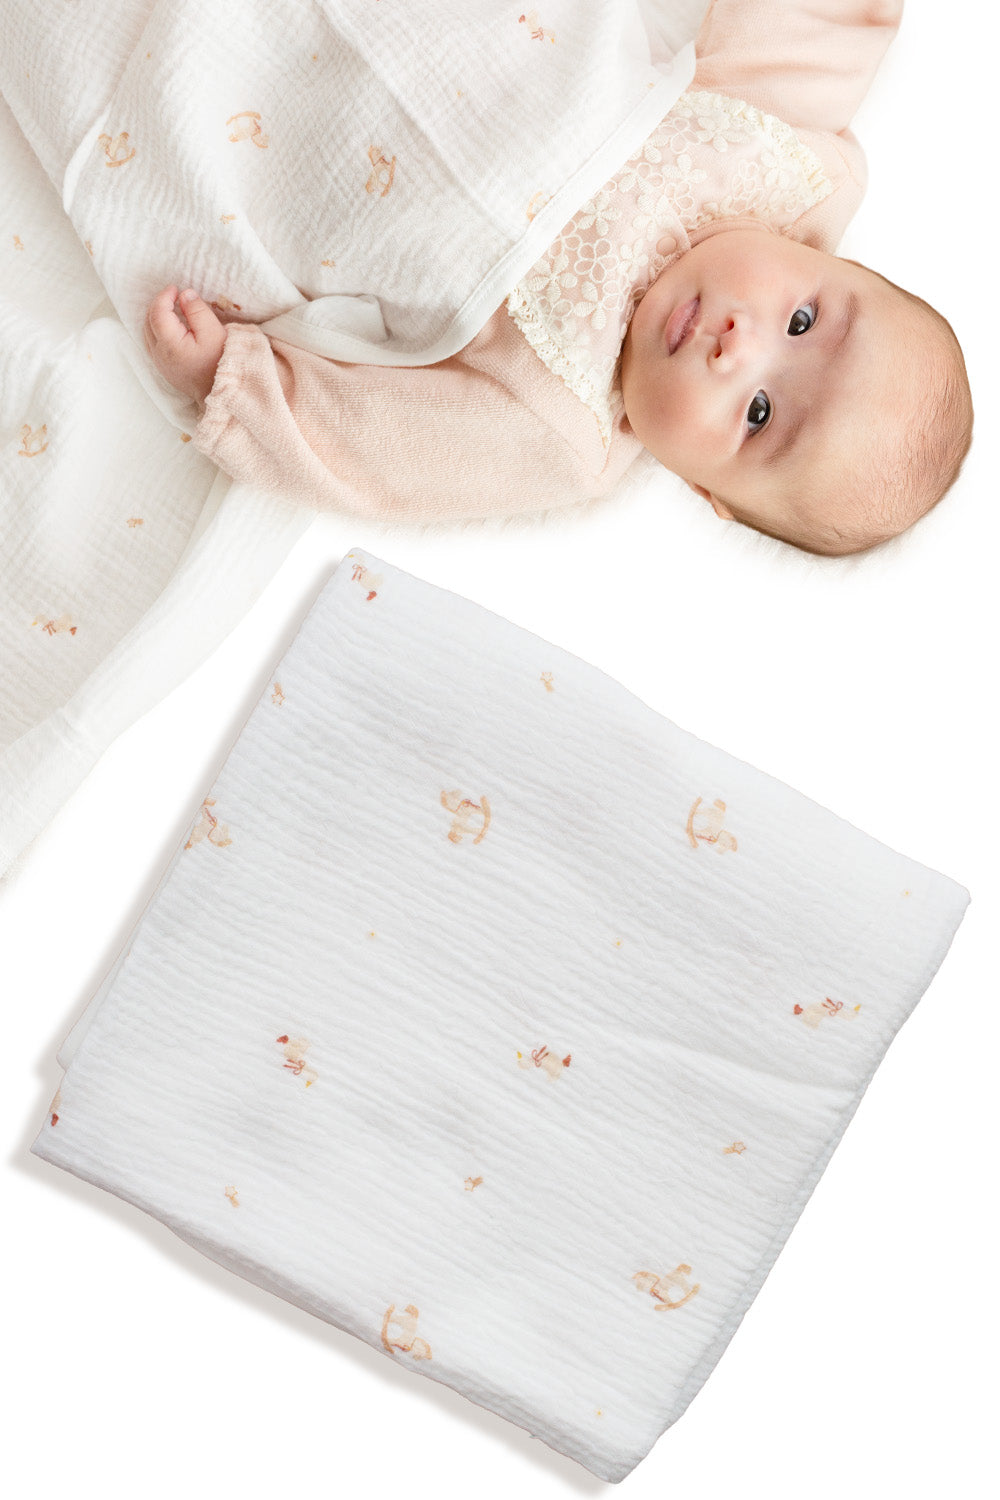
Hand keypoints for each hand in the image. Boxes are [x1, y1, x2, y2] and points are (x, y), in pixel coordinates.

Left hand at [144, 286, 226, 401]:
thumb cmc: (221, 362)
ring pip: (148, 333)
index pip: (158, 312)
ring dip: (156, 317)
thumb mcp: (214, 332)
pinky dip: (157, 330)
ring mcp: (160, 363)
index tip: (176, 288)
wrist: (222, 392)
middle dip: (158, 304)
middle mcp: (160, 354)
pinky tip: (170, 326)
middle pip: (148, 321)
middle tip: (173, 296)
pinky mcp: (164, 369)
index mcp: (170, 343)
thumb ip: (197, 311)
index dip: (164, 296)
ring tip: (171, 309)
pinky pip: (152, 344)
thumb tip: (185, 295)